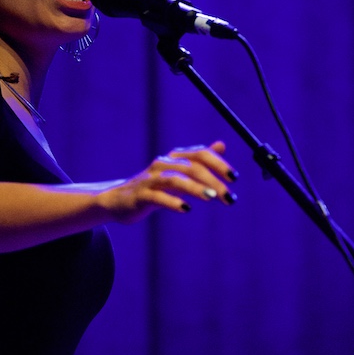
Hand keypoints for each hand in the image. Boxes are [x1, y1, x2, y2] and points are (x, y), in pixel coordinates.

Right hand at [99, 141, 237, 224]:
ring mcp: (150, 180)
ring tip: (212, 199)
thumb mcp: (178, 173)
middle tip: (229, 198)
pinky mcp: (141, 196)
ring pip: (176, 180)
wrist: (119, 200)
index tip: (234, 178)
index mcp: (174, 158)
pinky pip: (158, 197)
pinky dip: (173, 202)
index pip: (200, 154)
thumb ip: (199, 160)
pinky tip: (186, 209)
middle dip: (213, 182)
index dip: (219, 163)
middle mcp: (162, 165)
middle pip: (192, 167)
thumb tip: (221, 145)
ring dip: (196, 188)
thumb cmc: (154, 187)